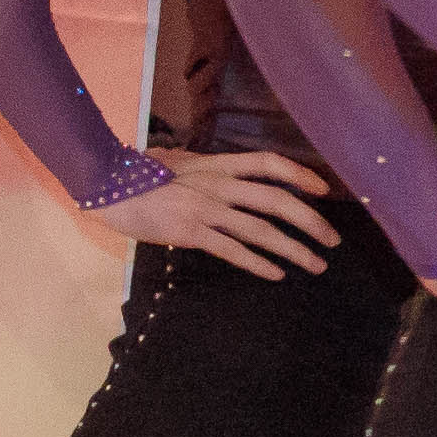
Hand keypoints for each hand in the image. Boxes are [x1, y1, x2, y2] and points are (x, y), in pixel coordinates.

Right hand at [107, 146, 337, 279]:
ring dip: (293, 250)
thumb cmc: (139, 174)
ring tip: (315, 265)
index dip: (299, 174)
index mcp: (217, 165)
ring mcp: (205, 209)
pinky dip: (258, 264)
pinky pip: (232, 250)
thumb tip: (225, 172)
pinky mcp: (190, 232)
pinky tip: (276, 274)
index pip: (269, 163)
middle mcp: (217, 185)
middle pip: (277, 201)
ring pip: (261, 231)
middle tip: (332, 240)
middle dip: (311, 222)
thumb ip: (205, 167)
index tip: (323, 189)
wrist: (104, 185)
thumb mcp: (178, 161)